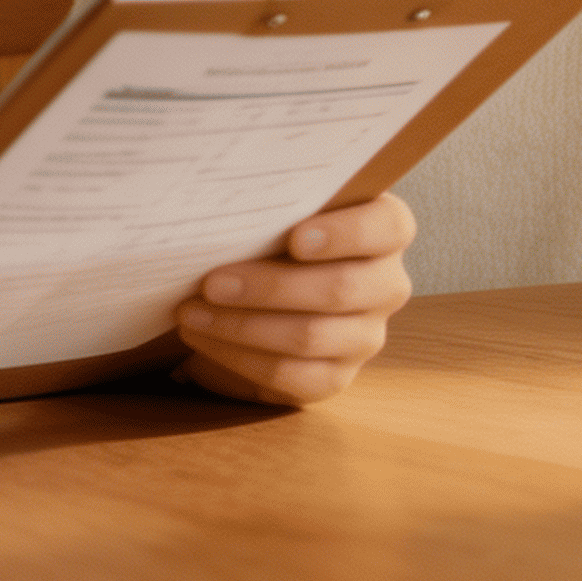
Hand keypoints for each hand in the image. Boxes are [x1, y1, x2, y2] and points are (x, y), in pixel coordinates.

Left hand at [174, 192, 414, 406]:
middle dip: (269, 287)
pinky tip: (205, 341)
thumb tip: (230, 206)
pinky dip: (241, 359)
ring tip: (193, 312)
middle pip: (339, 288)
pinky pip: (292, 377)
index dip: (345, 233)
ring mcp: (366, 336)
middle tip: (212, 281)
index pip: (386, 227)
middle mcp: (387, 285)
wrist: (271, 286)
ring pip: (310, 337)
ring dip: (243, 326)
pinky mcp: (337, 377)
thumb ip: (277, 203)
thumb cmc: (277, 231)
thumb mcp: (286, 209)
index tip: (296, 237)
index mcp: (388, 231)